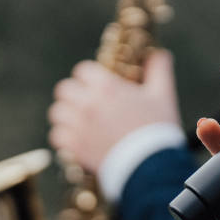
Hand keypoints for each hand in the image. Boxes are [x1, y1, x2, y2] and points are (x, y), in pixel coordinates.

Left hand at [49, 50, 180, 173]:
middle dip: (75, 93)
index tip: (98, 85)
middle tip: (87, 102)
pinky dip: (65, 136)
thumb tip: (158, 53)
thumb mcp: (162, 95)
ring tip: (80, 120)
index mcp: (106, 86)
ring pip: (57, 112)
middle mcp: (87, 103)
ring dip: (67, 114)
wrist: (150, 165)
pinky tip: (78, 137)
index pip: (82, 70)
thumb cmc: (157, 128)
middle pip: (64, 89)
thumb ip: (159, 70)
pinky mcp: (74, 146)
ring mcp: (78, 125)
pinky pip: (57, 135)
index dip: (90, 76)